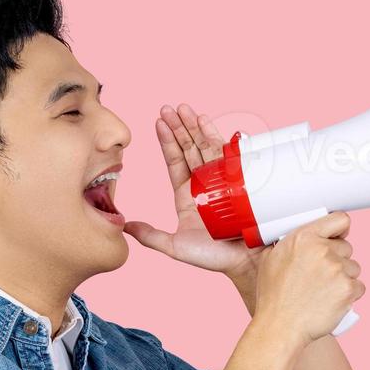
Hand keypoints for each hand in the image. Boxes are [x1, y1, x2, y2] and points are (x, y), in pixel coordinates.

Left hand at [123, 103, 261, 280]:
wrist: (244, 261)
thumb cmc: (212, 257)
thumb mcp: (175, 247)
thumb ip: (150, 236)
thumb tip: (125, 226)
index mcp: (187, 195)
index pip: (174, 162)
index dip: (166, 142)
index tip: (158, 123)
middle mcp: (204, 184)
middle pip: (188, 149)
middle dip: (178, 128)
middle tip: (168, 108)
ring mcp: (222, 179)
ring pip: (204, 147)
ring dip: (194, 126)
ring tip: (184, 108)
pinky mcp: (238, 178)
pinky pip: (225, 152)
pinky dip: (215, 135)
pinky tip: (205, 121)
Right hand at [254, 212, 363, 344]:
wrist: (280, 328)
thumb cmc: (273, 298)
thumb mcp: (271, 260)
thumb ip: (290, 243)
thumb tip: (300, 238)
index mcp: (304, 237)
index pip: (340, 219)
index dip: (340, 230)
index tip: (337, 238)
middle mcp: (322, 250)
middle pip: (347, 247)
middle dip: (338, 260)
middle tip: (321, 277)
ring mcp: (337, 269)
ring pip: (354, 268)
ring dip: (344, 278)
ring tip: (324, 292)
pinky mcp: (348, 288)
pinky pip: (358, 287)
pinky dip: (349, 295)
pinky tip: (332, 301)